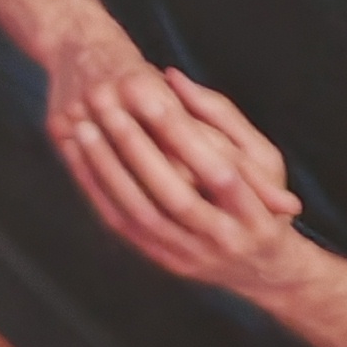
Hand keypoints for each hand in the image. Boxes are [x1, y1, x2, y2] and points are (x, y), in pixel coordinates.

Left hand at [55, 54, 309, 298]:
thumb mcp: (263, 157)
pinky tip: (81, 160)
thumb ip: (223, 115)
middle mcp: (225, 239)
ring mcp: (192, 256)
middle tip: (105, 106)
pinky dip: (100, 193)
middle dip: (136, 148)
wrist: (264, 270)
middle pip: (175, 194)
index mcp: (257, 212)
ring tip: (83, 128)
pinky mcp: (165, 262)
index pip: (219, 169)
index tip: (150, 91)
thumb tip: (172, 76)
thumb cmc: (265, 201)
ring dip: (108, 170)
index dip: (181, 132)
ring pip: (142, 213)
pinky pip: (125, 228)